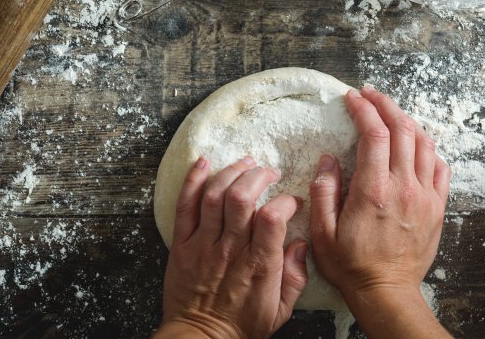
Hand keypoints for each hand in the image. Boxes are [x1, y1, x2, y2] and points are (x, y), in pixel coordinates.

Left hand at [155, 156, 308, 338]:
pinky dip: (193, 181)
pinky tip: (203, 163)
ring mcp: (204, 245)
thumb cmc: (242, 326)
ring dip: (230, 171)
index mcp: (259, 264)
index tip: (291, 201)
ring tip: (244, 163)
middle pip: (242, 197)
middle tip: (268, 172)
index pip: (273, 217)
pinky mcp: (183, 245)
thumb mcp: (281, 310)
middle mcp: (231, 249)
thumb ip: (296, 277)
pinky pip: (185, 206)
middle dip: (258, 175)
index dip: (286, 201)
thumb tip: (302, 245)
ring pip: (215, 195)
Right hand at [309, 86, 450, 335]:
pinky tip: (417, 145)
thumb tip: (329, 160)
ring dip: (408, 121)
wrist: (387, 292)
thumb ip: (323, 191)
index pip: (373, 133)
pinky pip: (440, 167)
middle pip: (402, 128)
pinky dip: (429, 148)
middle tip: (371, 94)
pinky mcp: (437, 207)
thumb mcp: (323, 233)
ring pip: (424, 142)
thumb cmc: (352, 265)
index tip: (352, 98)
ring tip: (392, 113)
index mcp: (373, 190)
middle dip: (386, 104)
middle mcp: (403, 187)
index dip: (363, 108)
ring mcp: (425, 196)